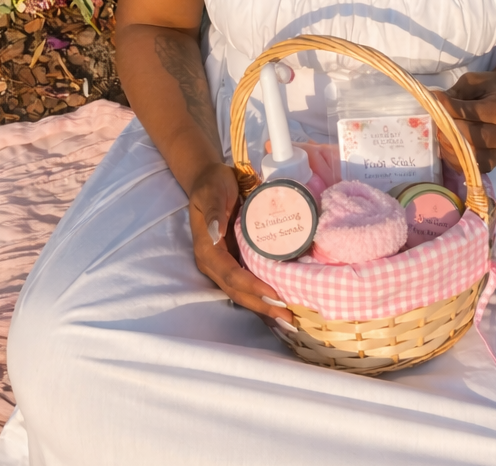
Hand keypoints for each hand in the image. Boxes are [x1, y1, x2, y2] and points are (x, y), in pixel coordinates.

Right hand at [188, 162, 292, 323]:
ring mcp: (223, 264)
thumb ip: (214, 212)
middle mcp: (213, 263)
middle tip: (288, 318)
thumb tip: (216, 234)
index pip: (231, 275)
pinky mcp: (233, 259)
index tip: (274, 295)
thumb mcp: (213, 192)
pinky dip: (262, 294)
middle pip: (237, 291)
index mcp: (207, 250)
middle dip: (262, 305)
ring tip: (287, 318)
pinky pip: (247, 282)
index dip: (252, 287)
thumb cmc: (213, 184)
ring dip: (263, 305)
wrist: (209, 178)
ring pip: (242, 292)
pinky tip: (279, 301)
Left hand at [433, 71, 495, 173]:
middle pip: (471, 137)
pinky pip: (471, 167)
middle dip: (449, 129)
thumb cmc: (486, 90)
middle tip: (436, 121)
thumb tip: (434, 102)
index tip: (434, 100)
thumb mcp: (472, 83)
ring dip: (450, 146)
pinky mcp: (494, 162)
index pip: (471, 113)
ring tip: (441, 134)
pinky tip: (447, 147)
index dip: (449, 108)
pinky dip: (455, 160)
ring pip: (471, 155)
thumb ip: (455, 93)